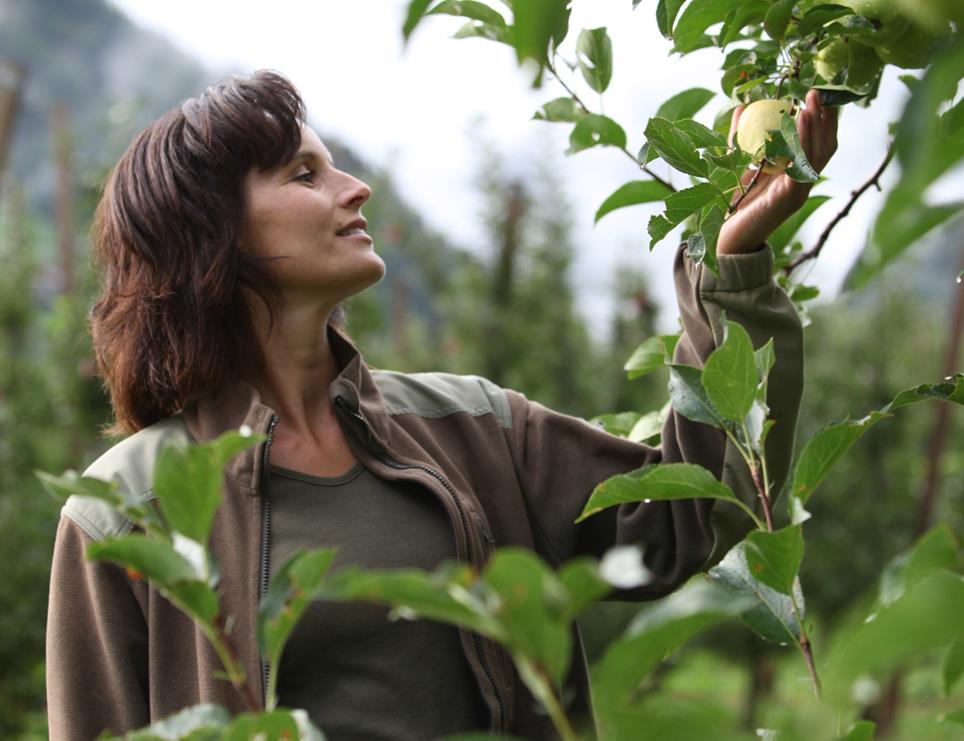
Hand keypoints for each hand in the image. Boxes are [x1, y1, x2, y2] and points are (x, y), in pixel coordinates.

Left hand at [716, 89, 838, 255]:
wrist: (724, 238)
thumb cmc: (730, 205)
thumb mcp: (738, 165)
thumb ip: (740, 139)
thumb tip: (742, 107)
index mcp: (795, 177)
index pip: (818, 145)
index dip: (822, 121)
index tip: (817, 95)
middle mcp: (802, 184)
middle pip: (825, 147)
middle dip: (824, 118)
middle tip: (816, 92)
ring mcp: (799, 192)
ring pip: (817, 155)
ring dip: (815, 125)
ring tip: (810, 102)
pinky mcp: (790, 197)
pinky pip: (801, 165)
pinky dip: (802, 141)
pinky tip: (798, 123)